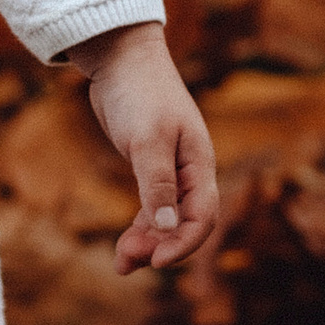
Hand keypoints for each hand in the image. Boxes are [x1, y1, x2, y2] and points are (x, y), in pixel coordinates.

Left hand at [66, 22, 217, 273]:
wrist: (121, 60)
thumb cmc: (139, 93)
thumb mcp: (147, 139)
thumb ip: (157, 183)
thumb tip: (168, 226)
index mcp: (199, 162)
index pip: (204, 215)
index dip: (184, 242)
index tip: (157, 261)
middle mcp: (189, 170)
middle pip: (185, 222)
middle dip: (160, 246)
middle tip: (126, 263)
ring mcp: (169, 170)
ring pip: (165, 219)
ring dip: (146, 242)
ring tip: (121, 265)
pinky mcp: (147, 167)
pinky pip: (150, 207)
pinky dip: (139, 227)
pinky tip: (124, 244)